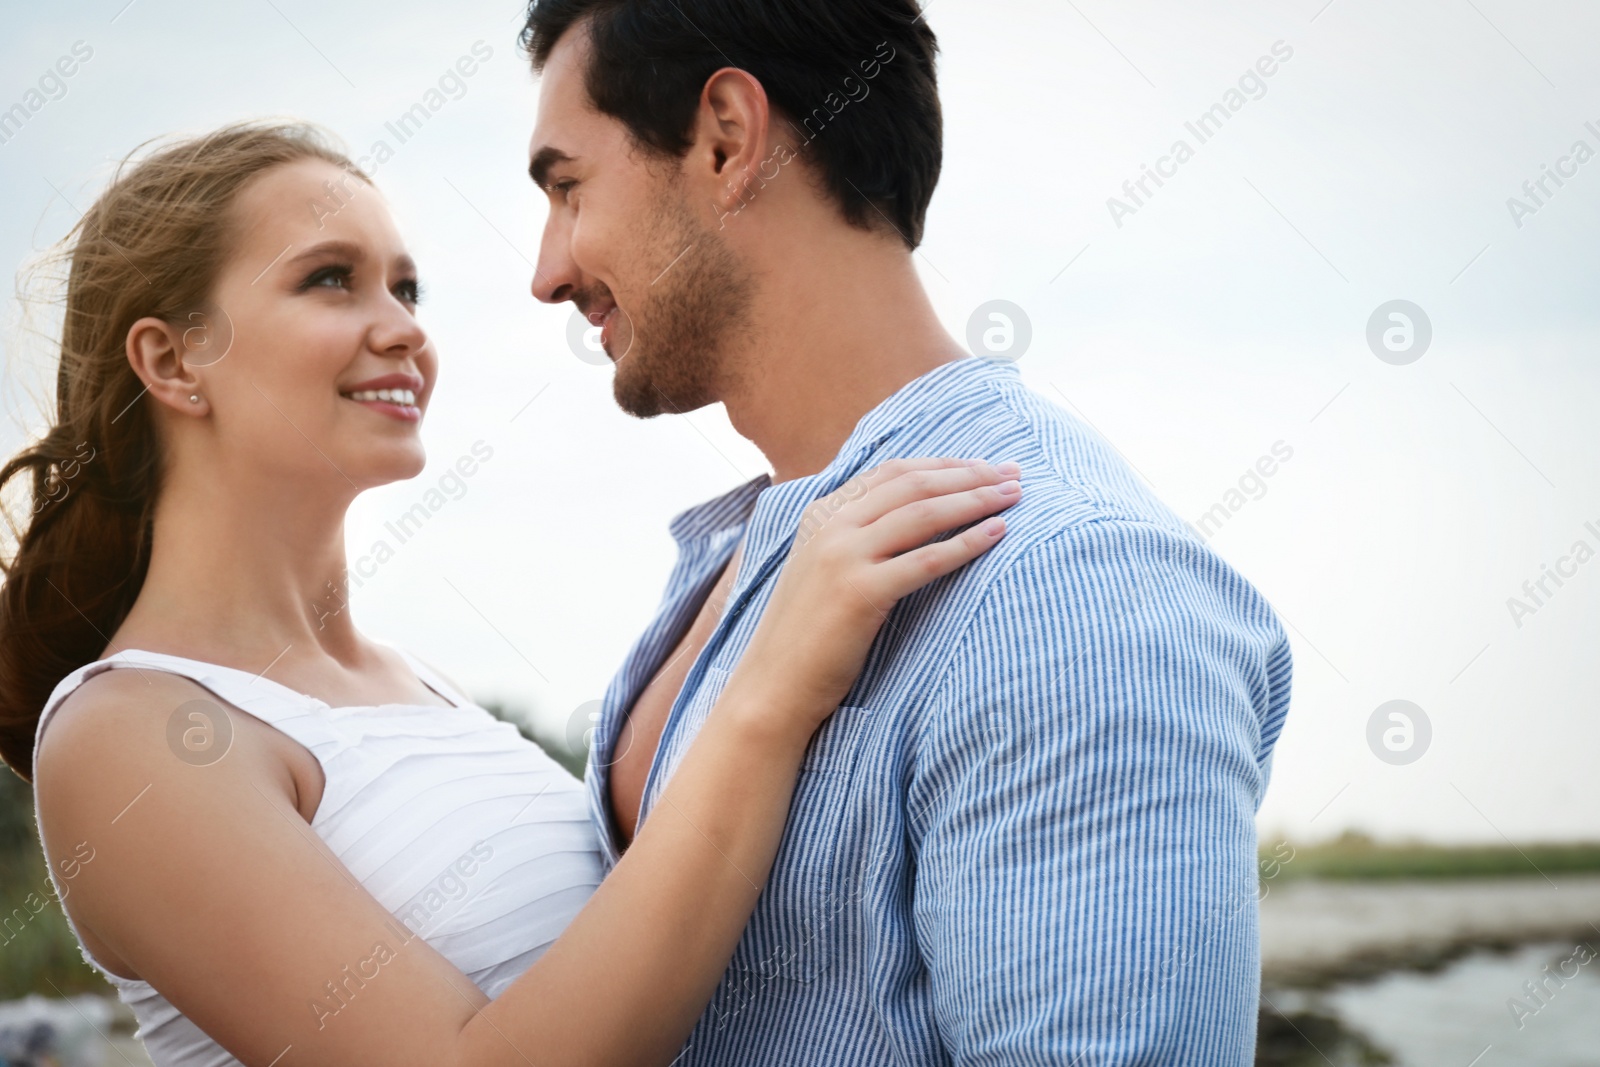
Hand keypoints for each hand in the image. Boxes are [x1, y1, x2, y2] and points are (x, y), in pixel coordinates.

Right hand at [730, 457, 1020, 743]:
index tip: (983, 466)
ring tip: (1015, 495)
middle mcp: (832, 528)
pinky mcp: (860, 593)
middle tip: (1013, 473)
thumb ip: (853, 542)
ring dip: (976, 499)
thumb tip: (904, 524)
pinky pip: (926, 559)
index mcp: (823, 517)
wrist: (772, 688)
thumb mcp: (821, 574)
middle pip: (914, 485)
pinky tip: (997, 534)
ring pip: (923, 513)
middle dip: (970, 474)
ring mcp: (843, 558)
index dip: (944, 464)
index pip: (893, 473)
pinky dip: (967, 543)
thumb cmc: (805, 640)